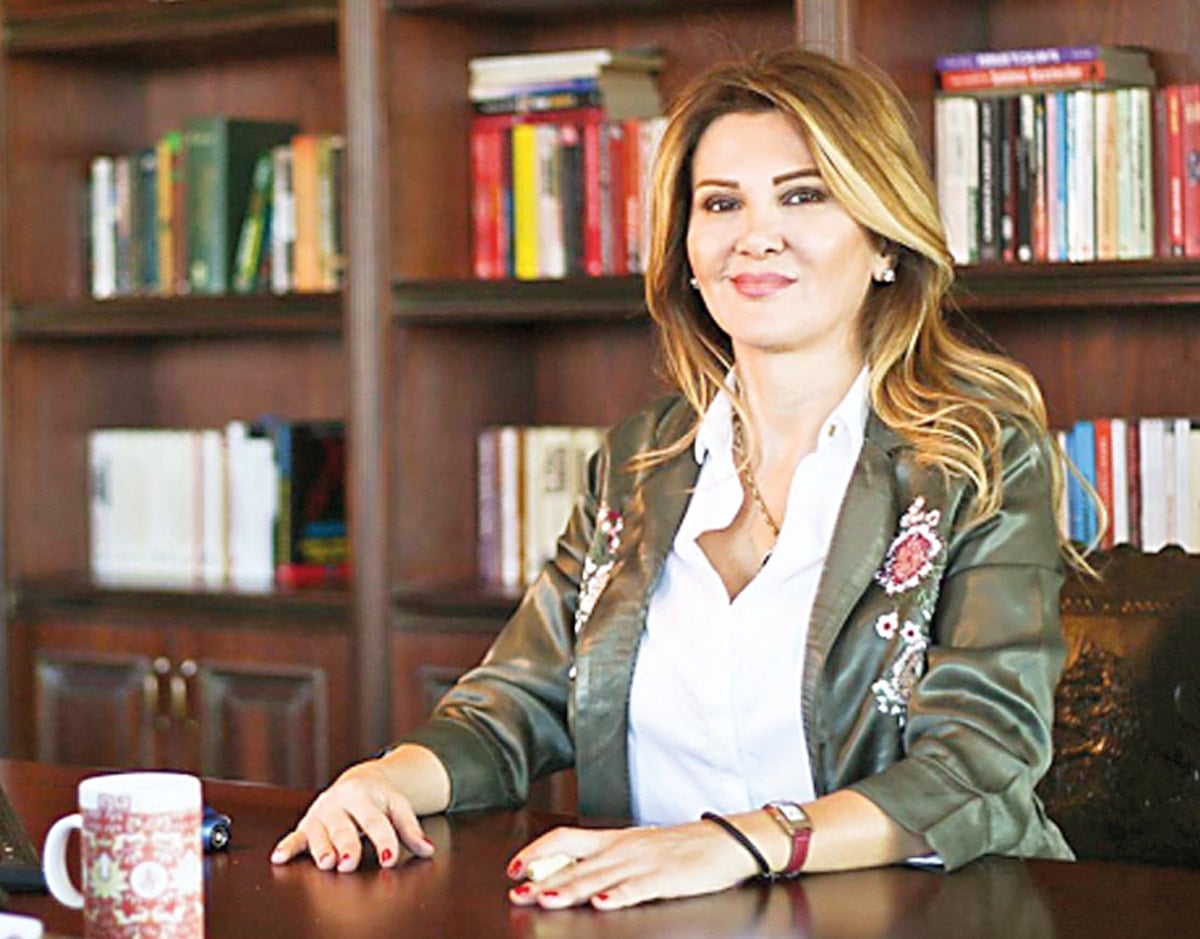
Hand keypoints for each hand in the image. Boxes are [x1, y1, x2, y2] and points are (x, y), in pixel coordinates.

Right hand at [269, 758, 434, 872]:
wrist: (358, 781)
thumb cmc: (379, 799)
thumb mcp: (397, 806)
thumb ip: (410, 829)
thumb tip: (427, 850)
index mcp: (364, 794)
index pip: (376, 820)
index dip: (384, 839)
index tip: (389, 858)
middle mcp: (339, 802)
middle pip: (344, 827)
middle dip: (347, 845)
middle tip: (349, 862)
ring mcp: (322, 813)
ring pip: (320, 833)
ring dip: (321, 849)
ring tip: (326, 862)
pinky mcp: (308, 824)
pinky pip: (297, 836)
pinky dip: (288, 846)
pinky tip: (280, 857)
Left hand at [506, 820, 761, 909]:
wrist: (727, 841)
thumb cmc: (685, 847)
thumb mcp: (639, 848)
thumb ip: (607, 859)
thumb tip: (572, 872)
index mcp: (615, 840)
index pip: (565, 839)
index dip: (537, 853)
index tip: (514, 868)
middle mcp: (623, 848)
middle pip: (575, 863)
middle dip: (542, 879)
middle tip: (517, 892)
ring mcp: (644, 862)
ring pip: (599, 877)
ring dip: (570, 889)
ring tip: (546, 898)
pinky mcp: (666, 878)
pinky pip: (637, 888)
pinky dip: (618, 896)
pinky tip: (602, 904)